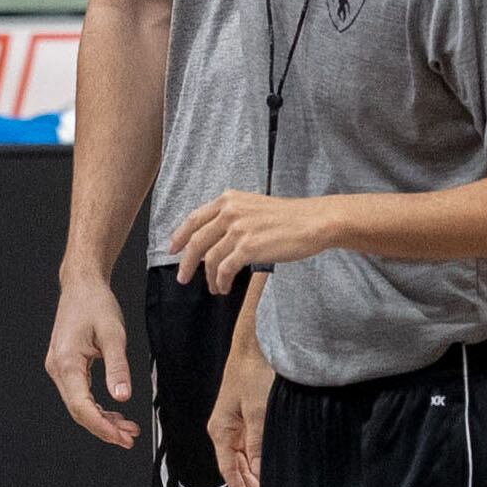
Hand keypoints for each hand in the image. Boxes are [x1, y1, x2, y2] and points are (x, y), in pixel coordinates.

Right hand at [43, 268, 138, 447]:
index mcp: (67, 362)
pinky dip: (96, 406)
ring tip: (127, 428)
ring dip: (102, 419)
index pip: (81, 406)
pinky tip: (114, 413)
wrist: (81, 285)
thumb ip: (118, 368)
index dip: (102, 427)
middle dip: (104, 428)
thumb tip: (122, 398)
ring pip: (78, 405)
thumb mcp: (114, 335)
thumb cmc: (96, 305)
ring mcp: (59, 368)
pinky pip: (79, 394)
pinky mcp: (65, 366)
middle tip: (130, 438)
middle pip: (78, 411)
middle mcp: (58, 368)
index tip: (122, 438)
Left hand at [167, 190, 338, 291]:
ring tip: (214, 287)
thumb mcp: (254, 207)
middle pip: (196, 240)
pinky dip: (220, 281)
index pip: (194, 218)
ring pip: (209, 258)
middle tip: (182, 277)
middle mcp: (230, 211)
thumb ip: (232, 217)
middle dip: (186, 262)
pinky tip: (224, 287)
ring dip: (208, 277)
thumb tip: (213, 240)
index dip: (180, 236)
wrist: (313, 221)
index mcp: (229, 199)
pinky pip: (224, 269)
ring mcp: (238, 229)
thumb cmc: (289, 217)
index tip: (173, 249)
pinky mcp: (248, 247)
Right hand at [210, 339, 273, 486]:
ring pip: (243, 455)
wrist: (257, 344)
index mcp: (221, 430)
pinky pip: (250, 443)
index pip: (228, 469)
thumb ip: (257, 445)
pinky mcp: (247, 414)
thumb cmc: (253, 373)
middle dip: (247, 483)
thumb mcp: (258, 413)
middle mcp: (225, 428)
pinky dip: (258, 456)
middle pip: (234, 464)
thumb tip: (256, 472)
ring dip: (253, 471)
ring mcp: (236, 421)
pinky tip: (267, 462)